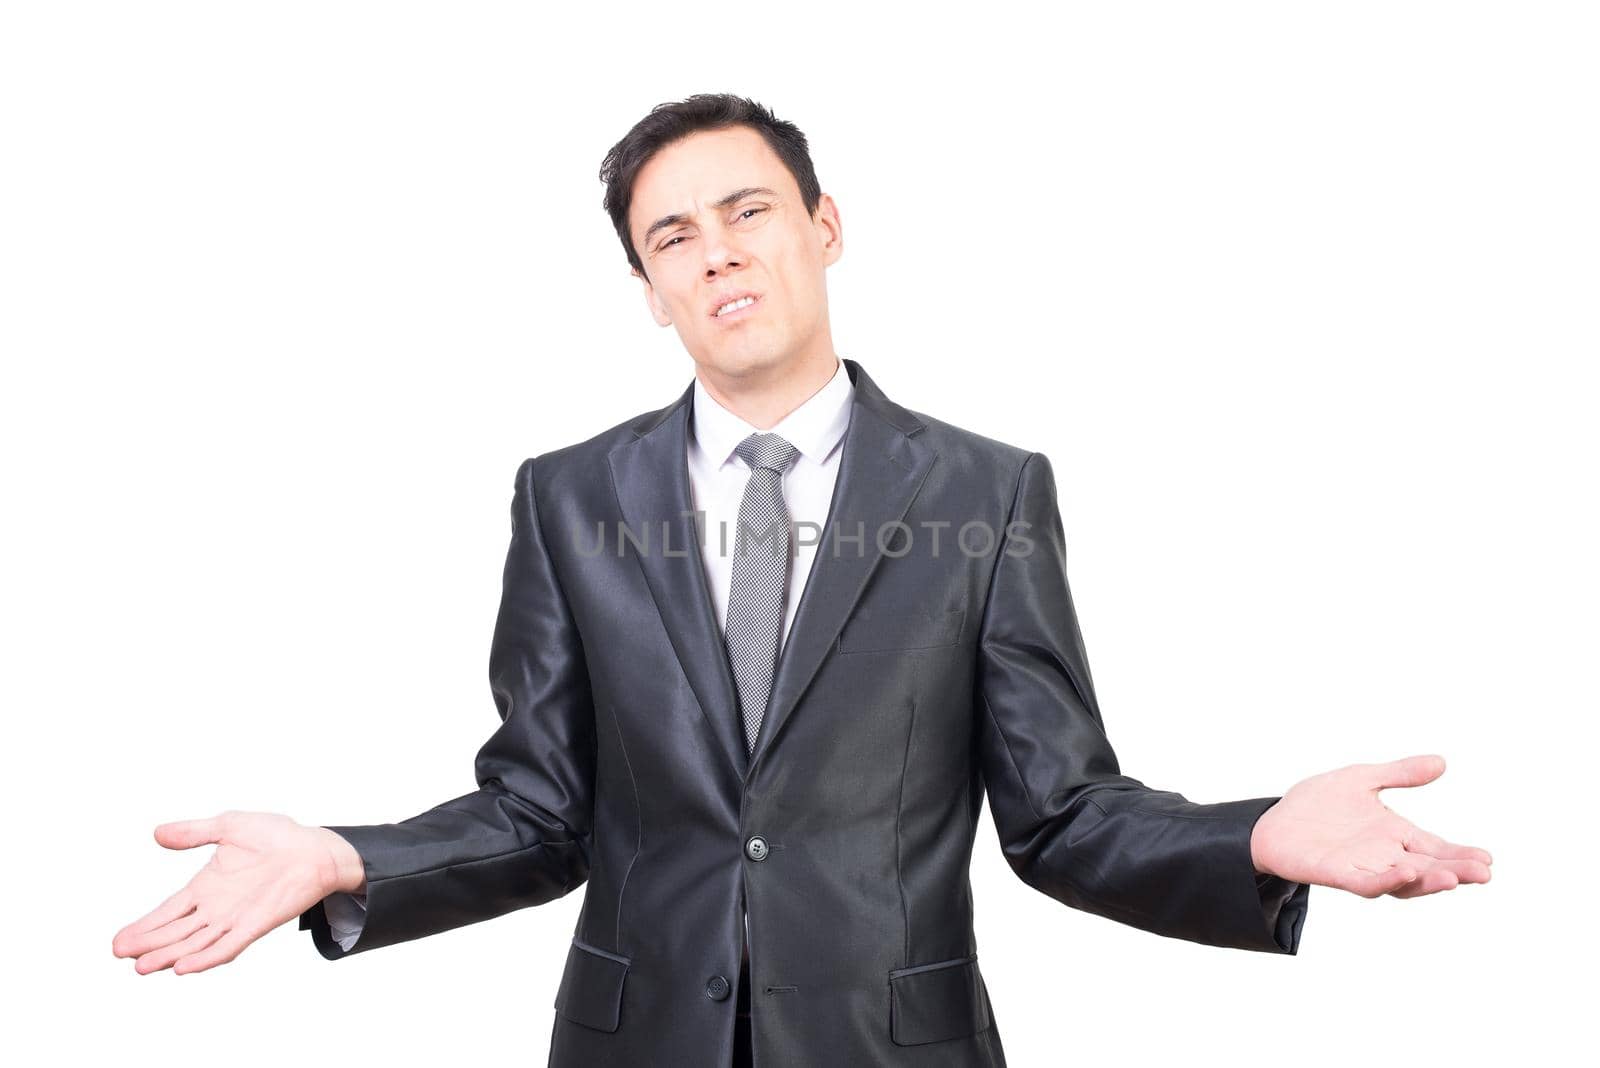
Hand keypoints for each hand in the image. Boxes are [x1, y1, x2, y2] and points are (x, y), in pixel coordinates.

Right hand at [112, 810, 365, 974]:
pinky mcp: (255, 924)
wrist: (315, 848)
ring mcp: (234, 918)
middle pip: (174, 932)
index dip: (144, 926)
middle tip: (120, 953)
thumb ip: (194, 832)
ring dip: (169, 955)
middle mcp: (215, 908)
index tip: (118, 941)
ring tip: (142, 967)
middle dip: (148, 945)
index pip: (167, 912)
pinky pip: (227, 946)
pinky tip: (183, 967)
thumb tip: (157, 833)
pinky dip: (206, 957)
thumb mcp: (229, 826)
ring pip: (194, 943)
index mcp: (205, 887)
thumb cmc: (277, 836)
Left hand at [1250, 754, 1492, 898]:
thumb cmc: (1318, 804)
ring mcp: (1362, 867)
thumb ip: (1399, 773)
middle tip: (1484, 873)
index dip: (1460, 855)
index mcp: (1395, 835)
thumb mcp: (1362, 779)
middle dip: (1456, 871)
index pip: (1436, 848)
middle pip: (1428, 868)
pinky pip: (1365, 882)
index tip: (1488, 859)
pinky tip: (1405, 871)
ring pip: (1402, 881)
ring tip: (1452, 877)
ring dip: (1427, 881)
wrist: (1273, 820)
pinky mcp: (1337, 873)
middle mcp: (1384, 856)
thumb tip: (1442, 761)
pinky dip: (1386, 879)